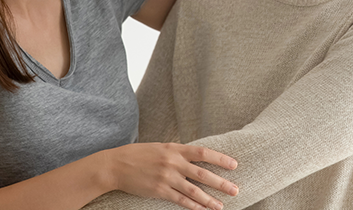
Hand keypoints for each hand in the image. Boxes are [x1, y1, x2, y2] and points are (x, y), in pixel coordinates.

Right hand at [104, 143, 238, 209]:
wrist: (117, 165)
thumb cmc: (139, 154)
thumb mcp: (161, 147)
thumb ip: (178, 152)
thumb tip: (195, 157)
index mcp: (175, 148)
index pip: (203, 153)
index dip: (220, 159)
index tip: (234, 164)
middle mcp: (173, 162)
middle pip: (203, 174)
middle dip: (221, 183)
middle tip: (236, 190)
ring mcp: (167, 177)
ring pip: (193, 191)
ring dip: (209, 200)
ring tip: (221, 206)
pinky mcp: (159, 191)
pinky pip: (180, 200)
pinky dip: (193, 206)